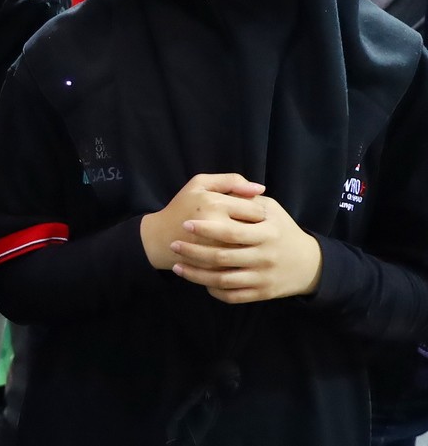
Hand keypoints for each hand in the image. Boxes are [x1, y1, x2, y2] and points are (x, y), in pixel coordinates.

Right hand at [139, 173, 265, 269]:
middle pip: (257, 231)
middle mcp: (216, 226)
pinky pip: (241, 264)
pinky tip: (236, 253)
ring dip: (252, 246)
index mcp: (214, 203)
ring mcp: (215, 250)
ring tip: (243, 240)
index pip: (256, 210)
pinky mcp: (214, 267)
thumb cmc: (183, 206)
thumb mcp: (200, 184)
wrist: (161, 238)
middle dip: (257, 230)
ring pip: (251, 250)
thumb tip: (260, 188)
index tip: (250, 214)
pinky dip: (243, 260)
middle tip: (248, 228)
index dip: (257, 212)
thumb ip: (230, 180)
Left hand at [169, 193, 323, 302]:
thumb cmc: (283, 230)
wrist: (310, 264)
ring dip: (196, 275)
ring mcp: (263, 277)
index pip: (230, 231)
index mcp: (267, 233)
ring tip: (177, 267)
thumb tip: (227, 188)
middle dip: (193, 252)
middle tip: (174, 245)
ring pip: (223, 280)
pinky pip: (233, 296)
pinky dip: (213, 290)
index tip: (185, 224)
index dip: (206, 229)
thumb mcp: (272, 210)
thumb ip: (248, 199)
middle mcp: (265, 256)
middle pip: (222, 257)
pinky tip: (199, 281)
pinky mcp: (262, 293)